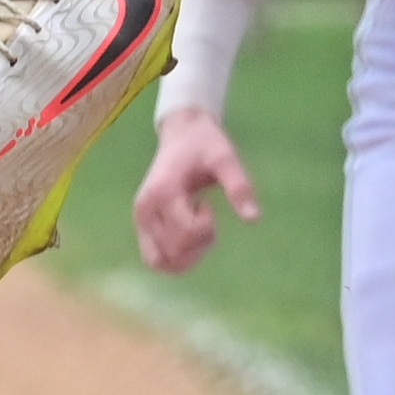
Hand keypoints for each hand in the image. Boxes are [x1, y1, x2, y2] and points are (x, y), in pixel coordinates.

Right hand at [132, 102, 259, 272]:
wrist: (181, 133)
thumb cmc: (204, 144)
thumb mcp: (226, 159)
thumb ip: (239, 187)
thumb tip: (254, 219)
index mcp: (164, 192)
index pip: (186, 232)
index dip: (207, 227)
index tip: (208, 205)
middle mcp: (146, 209)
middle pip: (174, 251)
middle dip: (199, 243)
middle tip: (206, 218)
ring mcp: (140, 219)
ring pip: (161, 261)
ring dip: (187, 256)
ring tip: (197, 230)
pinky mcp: (142, 225)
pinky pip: (154, 258)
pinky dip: (174, 258)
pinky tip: (188, 237)